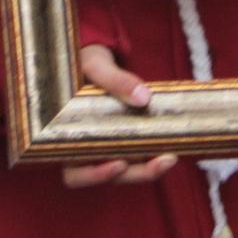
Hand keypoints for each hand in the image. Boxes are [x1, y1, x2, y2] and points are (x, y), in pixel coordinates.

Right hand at [61, 46, 179, 188]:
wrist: (93, 61)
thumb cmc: (85, 65)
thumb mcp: (96, 66)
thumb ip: (115, 80)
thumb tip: (143, 97)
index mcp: (67, 139)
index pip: (75, 174)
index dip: (95, 176)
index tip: (119, 164)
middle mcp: (86, 150)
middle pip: (109, 177)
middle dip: (137, 173)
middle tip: (164, 160)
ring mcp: (106, 147)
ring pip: (126, 172)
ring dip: (149, 169)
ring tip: (170, 156)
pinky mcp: (123, 140)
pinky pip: (137, 156)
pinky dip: (152, 156)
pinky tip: (170, 148)